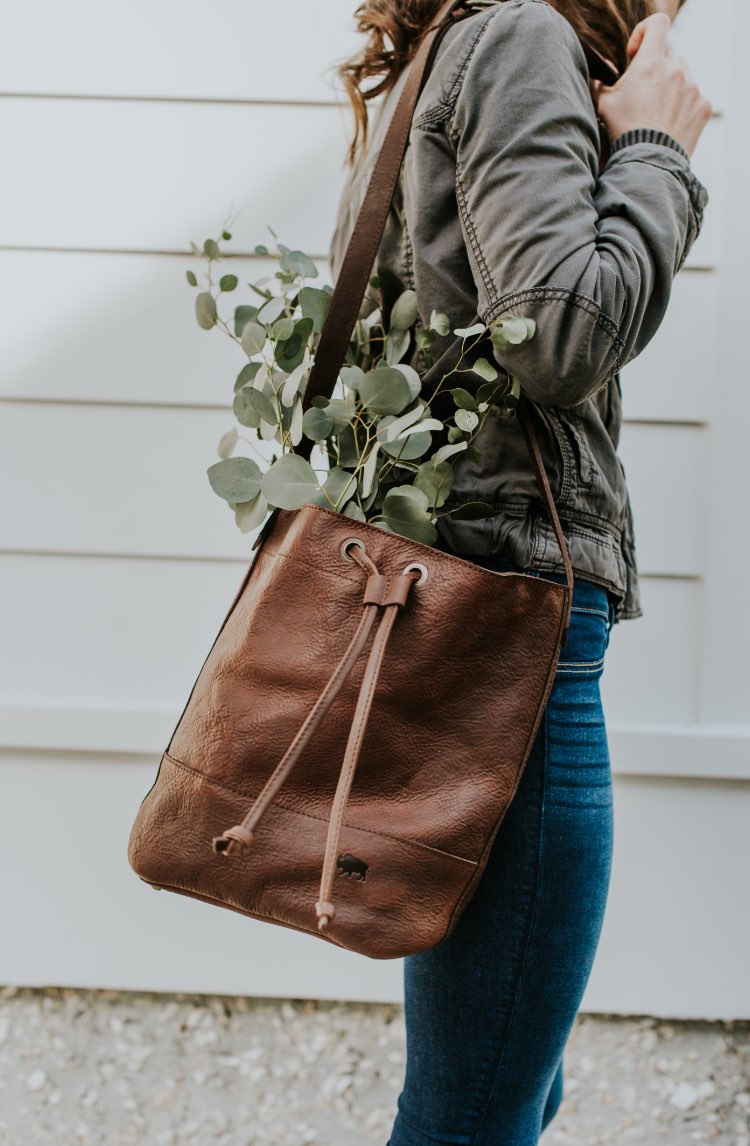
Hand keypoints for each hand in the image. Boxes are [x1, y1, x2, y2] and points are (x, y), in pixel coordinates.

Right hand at [591, 12, 711, 156]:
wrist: (649, 162)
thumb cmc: (624, 131)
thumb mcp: (604, 104)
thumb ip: (600, 82)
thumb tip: (601, 73)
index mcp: (651, 63)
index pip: (657, 24)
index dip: (644, 32)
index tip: (634, 53)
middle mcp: (676, 70)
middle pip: (668, 50)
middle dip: (655, 63)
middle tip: (643, 88)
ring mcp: (693, 87)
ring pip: (683, 71)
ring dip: (671, 81)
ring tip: (657, 107)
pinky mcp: (703, 105)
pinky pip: (694, 94)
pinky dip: (683, 102)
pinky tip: (669, 120)